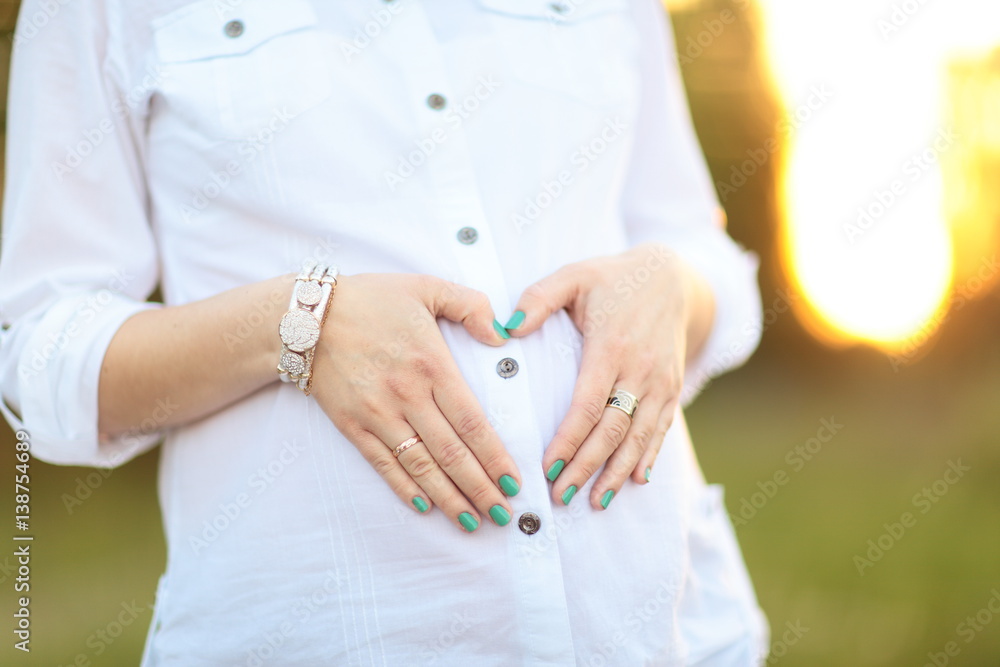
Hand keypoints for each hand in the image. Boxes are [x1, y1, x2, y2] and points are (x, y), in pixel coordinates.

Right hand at [309, 273, 520, 532]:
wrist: (304, 316)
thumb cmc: (371, 299)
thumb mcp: (426, 287)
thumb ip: (470, 306)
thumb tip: (503, 333)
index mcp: (431, 365)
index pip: (471, 421)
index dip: (494, 456)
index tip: (514, 481)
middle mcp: (407, 395)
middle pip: (451, 453)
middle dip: (480, 488)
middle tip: (503, 515)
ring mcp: (377, 414)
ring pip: (420, 465)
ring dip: (448, 497)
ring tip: (471, 521)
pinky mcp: (352, 425)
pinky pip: (383, 464)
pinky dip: (404, 488)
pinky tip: (425, 508)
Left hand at [506, 243, 713, 509]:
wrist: (672, 277)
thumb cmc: (612, 278)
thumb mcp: (574, 276)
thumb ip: (539, 298)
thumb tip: (506, 327)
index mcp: (611, 347)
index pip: (588, 405)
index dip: (569, 440)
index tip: (548, 467)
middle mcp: (640, 370)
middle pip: (613, 429)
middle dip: (587, 466)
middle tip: (562, 495)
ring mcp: (660, 381)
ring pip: (639, 436)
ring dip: (618, 472)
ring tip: (597, 501)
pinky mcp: (673, 387)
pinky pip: (661, 428)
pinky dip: (650, 456)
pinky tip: (637, 480)